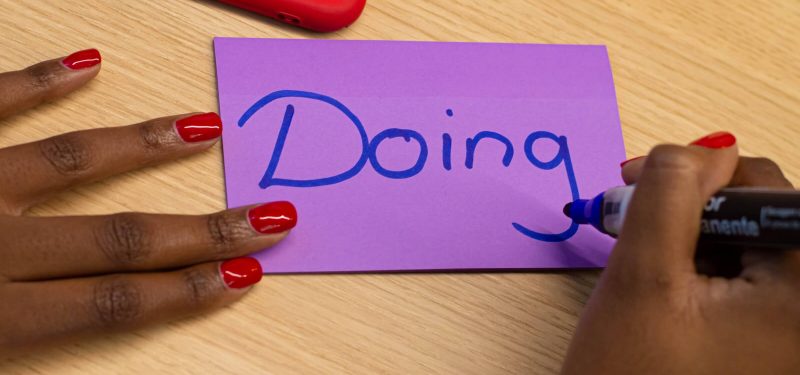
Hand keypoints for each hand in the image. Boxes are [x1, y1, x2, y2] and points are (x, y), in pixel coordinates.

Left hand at [0, 49, 296, 357]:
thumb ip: (20, 354)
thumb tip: (84, 323)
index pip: (116, 302)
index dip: (189, 290)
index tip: (244, 274)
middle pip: (121, 239)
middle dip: (204, 230)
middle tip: (266, 216)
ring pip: (68, 161)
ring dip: (143, 146)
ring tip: (204, 128)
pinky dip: (38, 84)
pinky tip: (84, 65)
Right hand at [562, 132, 798, 373]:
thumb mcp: (641, 277)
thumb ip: (670, 196)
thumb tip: (701, 149)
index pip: (767, 193)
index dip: (703, 175)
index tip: (645, 178)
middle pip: (756, 218)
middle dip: (691, 208)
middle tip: (633, 217)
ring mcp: (785, 328)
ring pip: (742, 245)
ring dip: (689, 235)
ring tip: (643, 258)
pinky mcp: (766, 338)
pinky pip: (739, 278)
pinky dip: (697, 265)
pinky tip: (662, 281)